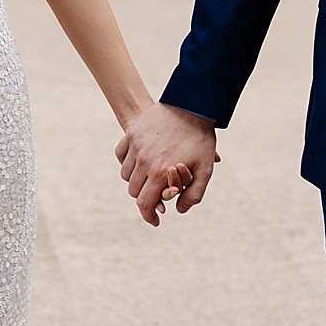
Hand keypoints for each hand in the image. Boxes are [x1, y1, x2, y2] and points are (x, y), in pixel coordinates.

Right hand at [116, 103, 218, 223]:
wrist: (192, 104)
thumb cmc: (200, 138)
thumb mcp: (205, 169)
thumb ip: (194, 194)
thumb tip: (178, 210)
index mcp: (160, 172)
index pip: (145, 203)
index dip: (148, 215)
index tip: (155, 220)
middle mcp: (144, 160)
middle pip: (134, 191)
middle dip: (145, 197)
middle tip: (157, 194)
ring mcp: (136, 145)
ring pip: (126, 175)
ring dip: (136, 180)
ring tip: (150, 176)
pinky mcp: (132, 133)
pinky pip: (120, 155)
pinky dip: (126, 162)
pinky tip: (139, 161)